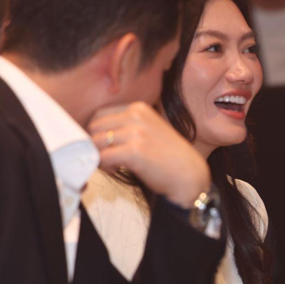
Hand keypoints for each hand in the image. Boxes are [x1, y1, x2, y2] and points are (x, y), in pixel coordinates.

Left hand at [88, 103, 210, 207]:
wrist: (188, 175)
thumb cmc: (168, 157)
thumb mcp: (148, 131)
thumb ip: (126, 127)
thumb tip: (95, 132)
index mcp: (139, 108)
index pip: (101, 115)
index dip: (100, 133)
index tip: (109, 147)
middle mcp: (136, 116)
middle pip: (95, 127)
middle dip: (96, 144)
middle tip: (107, 158)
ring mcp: (136, 132)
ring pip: (96, 141)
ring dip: (98, 155)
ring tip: (112, 165)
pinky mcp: (134, 151)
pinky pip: (102, 157)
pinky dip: (104, 166)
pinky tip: (116, 169)